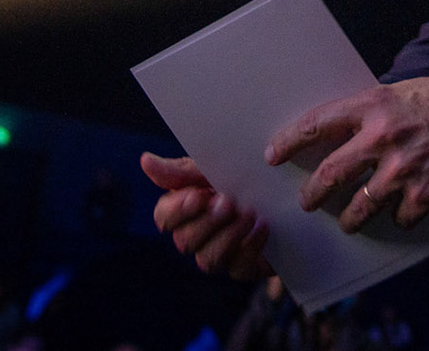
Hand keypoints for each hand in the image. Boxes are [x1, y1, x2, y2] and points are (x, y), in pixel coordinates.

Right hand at [139, 152, 272, 280]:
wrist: (284, 190)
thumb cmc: (242, 177)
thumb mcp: (214, 168)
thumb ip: (181, 170)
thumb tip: (145, 161)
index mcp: (184, 210)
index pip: (163, 218)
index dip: (178, 210)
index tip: (198, 195)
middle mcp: (197, 236)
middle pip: (184, 241)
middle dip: (207, 222)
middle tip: (228, 202)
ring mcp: (219, 254)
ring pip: (206, 260)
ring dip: (227, 236)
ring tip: (248, 214)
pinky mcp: (243, 267)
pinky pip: (238, 267)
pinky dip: (251, 246)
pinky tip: (263, 227)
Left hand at [266, 77, 428, 231]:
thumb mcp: (409, 92)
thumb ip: (377, 110)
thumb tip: (345, 129)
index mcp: (376, 105)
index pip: (318, 123)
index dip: (290, 140)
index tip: (273, 153)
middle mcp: (383, 138)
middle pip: (330, 173)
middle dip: (312, 193)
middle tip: (306, 201)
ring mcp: (403, 171)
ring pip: (359, 207)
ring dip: (349, 218)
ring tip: (348, 221)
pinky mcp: (425, 198)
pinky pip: (398, 218)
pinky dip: (399, 217)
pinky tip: (406, 209)